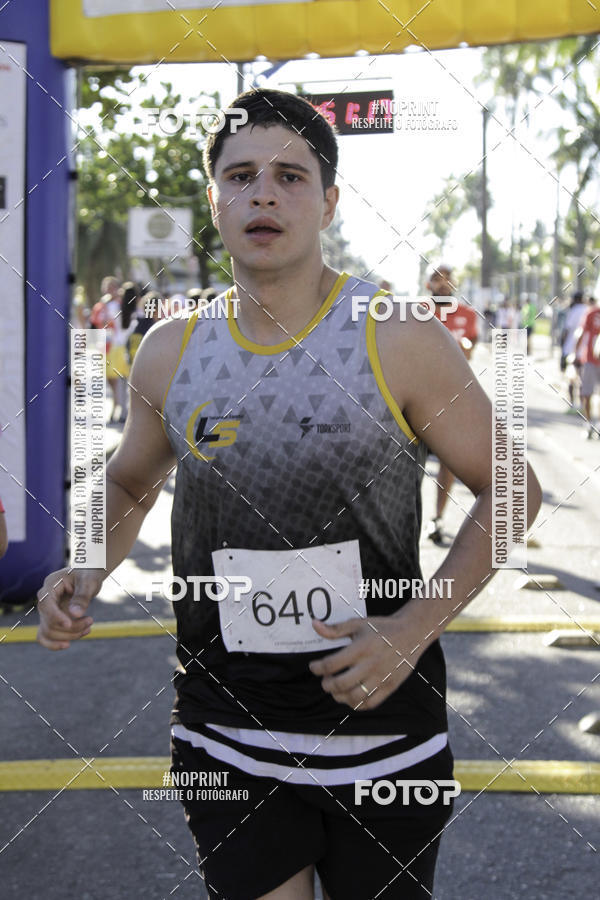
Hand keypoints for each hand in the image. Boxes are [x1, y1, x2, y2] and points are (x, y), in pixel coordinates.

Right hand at [37, 567, 103, 649]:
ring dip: (69, 636)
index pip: (46, 604)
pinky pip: (46, 636)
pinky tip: (69, 643)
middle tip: (90, 621)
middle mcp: (45, 599)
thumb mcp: (89, 582)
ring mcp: (47, 611)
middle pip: (48, 622)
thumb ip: (82, 597)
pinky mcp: (52, 620)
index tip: (70, 623)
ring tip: (88, 628)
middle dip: (71, 628)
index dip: (56, 617)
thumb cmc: (89, 574)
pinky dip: (56, 643)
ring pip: (48, 632)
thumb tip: (75, 615)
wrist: (88, 574)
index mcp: (50, 585)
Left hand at [308, 607, 435, 710]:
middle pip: (341, 684)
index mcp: (361, 648)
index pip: (332, 664)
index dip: (318, 668)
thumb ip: (335, 629)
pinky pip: (370, 703)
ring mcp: (381, 677)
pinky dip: (356, 704)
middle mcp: (371, 664)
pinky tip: (351, 696)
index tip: (314, 667)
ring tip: (336, 690)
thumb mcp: (358, 624)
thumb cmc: (381, 628)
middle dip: (327, 685)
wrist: (411, 633)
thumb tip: (314, 625)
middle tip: (325, 681)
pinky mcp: (390, 687)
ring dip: (339, 697)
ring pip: (355, 697)